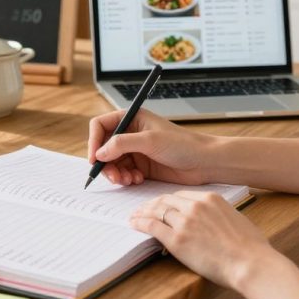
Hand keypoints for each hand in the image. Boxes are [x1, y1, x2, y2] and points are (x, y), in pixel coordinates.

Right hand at [87, 109, 217, 185]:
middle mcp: (131, 133)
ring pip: (112, 163)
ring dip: (115, 173)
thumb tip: (99, 153)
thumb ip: (122, 144)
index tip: (94, 158)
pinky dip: (125, 178)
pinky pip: (123, 172)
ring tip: (127, 180)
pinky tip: (137, 180)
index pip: (101, 125)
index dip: (94, 141)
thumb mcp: (150, 140)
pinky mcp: (141, 166)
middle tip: (113, 176)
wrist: (204, 162)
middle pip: (103, 147)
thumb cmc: (183, 145)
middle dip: (105, 163)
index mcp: (132, 118)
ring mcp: (135, 150)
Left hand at [130, 191, 275, 289]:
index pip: (181, 196)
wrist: (250, 262)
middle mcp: (195, 206)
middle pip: (166, 200)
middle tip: (143, 209)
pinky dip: (140, 223)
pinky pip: (152, 226)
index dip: (168, 201)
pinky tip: (134, 224)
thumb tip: (214, 221)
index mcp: (211, 199)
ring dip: (143, 212)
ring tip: (135, 216)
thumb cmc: (250, 247)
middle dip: (152, 204)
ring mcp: (185, 221)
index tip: (161, 204)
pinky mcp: (177, 239)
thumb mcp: (236, 219)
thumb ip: (220, 215)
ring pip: (157, 211)